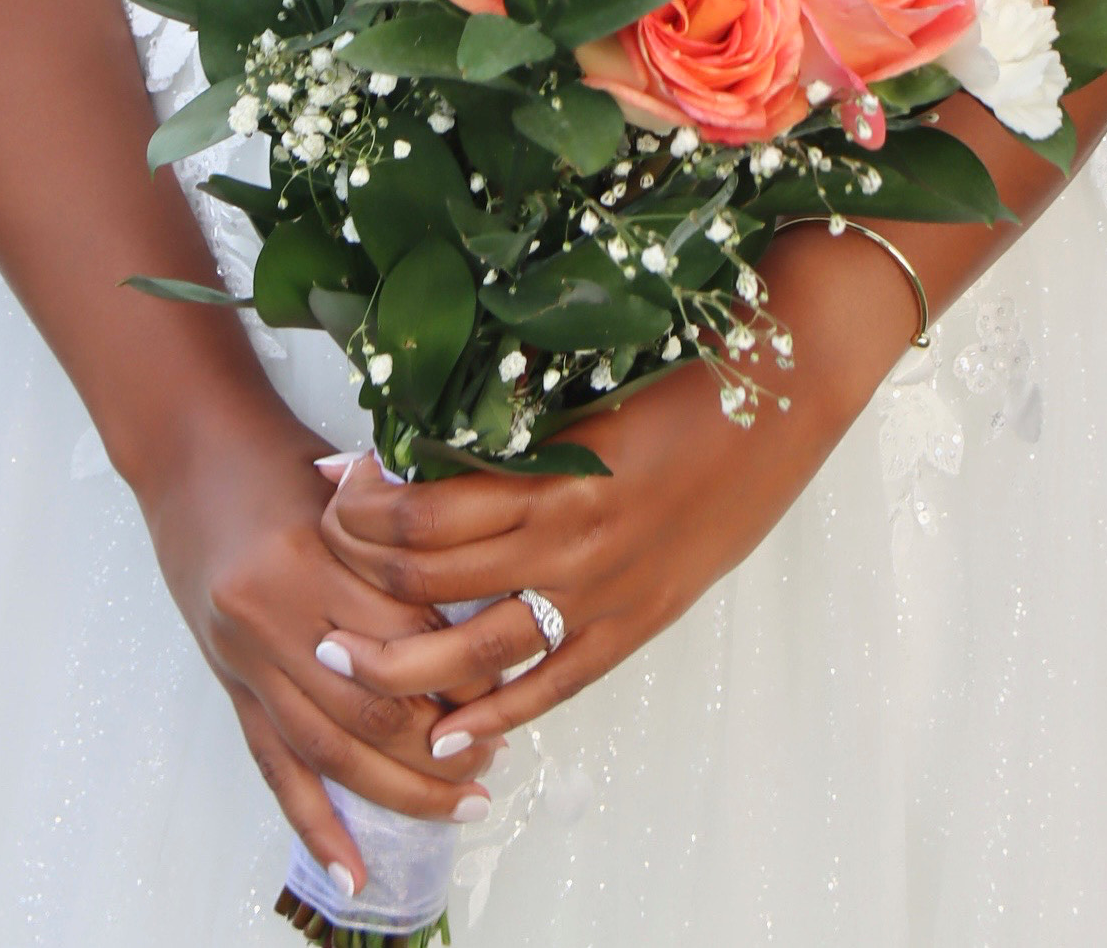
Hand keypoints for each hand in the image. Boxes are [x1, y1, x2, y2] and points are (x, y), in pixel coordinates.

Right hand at [139, 400, 505, 895]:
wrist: (187, 447)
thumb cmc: (276, 453)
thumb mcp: (347, 478)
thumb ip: (403, 539)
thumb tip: (484, 596)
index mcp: (306, 556)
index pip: (403, 636)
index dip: (461, 669)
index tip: (510, 684)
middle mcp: (269, 617)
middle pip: (369, 708)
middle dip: (439, 745)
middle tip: (494, 759)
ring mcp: (244, 659)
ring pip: (328, 750)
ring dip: (398, 790)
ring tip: (460, 804)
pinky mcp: (229, 684)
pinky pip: (273, 766)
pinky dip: (314, 824)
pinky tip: (351, 871)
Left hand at [315, 337, 853, 749]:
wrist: (788, 390)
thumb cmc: (685, 366)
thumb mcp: (585, 386)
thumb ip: (509, 419)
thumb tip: (413, 430)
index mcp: (549, 468)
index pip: (418, 510)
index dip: (359, 504)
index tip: (331, 483)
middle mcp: (567, 538)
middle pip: (426, 580)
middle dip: (356, 575)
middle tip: (318, 560)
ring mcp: (603, 590)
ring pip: (472, 650)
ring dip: (398, 665)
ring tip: (341, 662)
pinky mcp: (637, 622)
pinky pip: (550, 687)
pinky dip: (493, 719)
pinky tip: (448, 739)